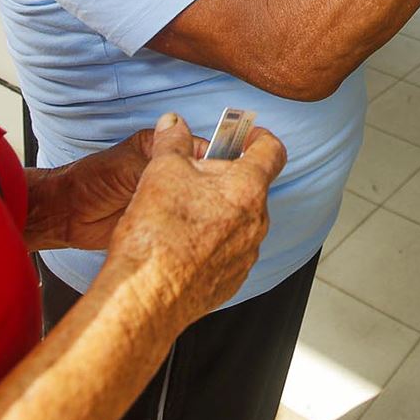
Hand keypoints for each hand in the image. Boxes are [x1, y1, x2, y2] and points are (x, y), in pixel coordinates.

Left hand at [47, 127, 209, 250]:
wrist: (66, 215)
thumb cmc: (89, 182)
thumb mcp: (129, 167)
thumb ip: (160, 167)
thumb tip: (194, 169)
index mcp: (159, 148)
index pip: (200, 151)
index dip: (218, 162)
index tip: (234, 176)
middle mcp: (165, 172)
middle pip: (202, 179)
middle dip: (213, 191)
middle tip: (225, 203)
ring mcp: (164, 198)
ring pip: (193, 203)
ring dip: (201, 212)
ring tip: (213, 221)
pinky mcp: (159, 222)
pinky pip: (181, 224)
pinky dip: (189, 230)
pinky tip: (198, 234)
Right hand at [100, 113, 286, 324]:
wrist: (146, 295)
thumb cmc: (158, 232)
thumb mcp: (161, 170)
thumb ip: (173, 141)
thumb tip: (173, 123)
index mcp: (247, 188)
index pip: (272, 151)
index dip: (259, 137)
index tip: (246, 136)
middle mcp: (256, 223)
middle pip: (250, 188)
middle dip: (225, 178)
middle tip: (192, 176)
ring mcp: (246, 255)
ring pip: (239, 222)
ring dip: (218, 211)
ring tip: (180, 213)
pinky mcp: (231, 281)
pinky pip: (228, 252)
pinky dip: (210, 243)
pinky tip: (180, 244)